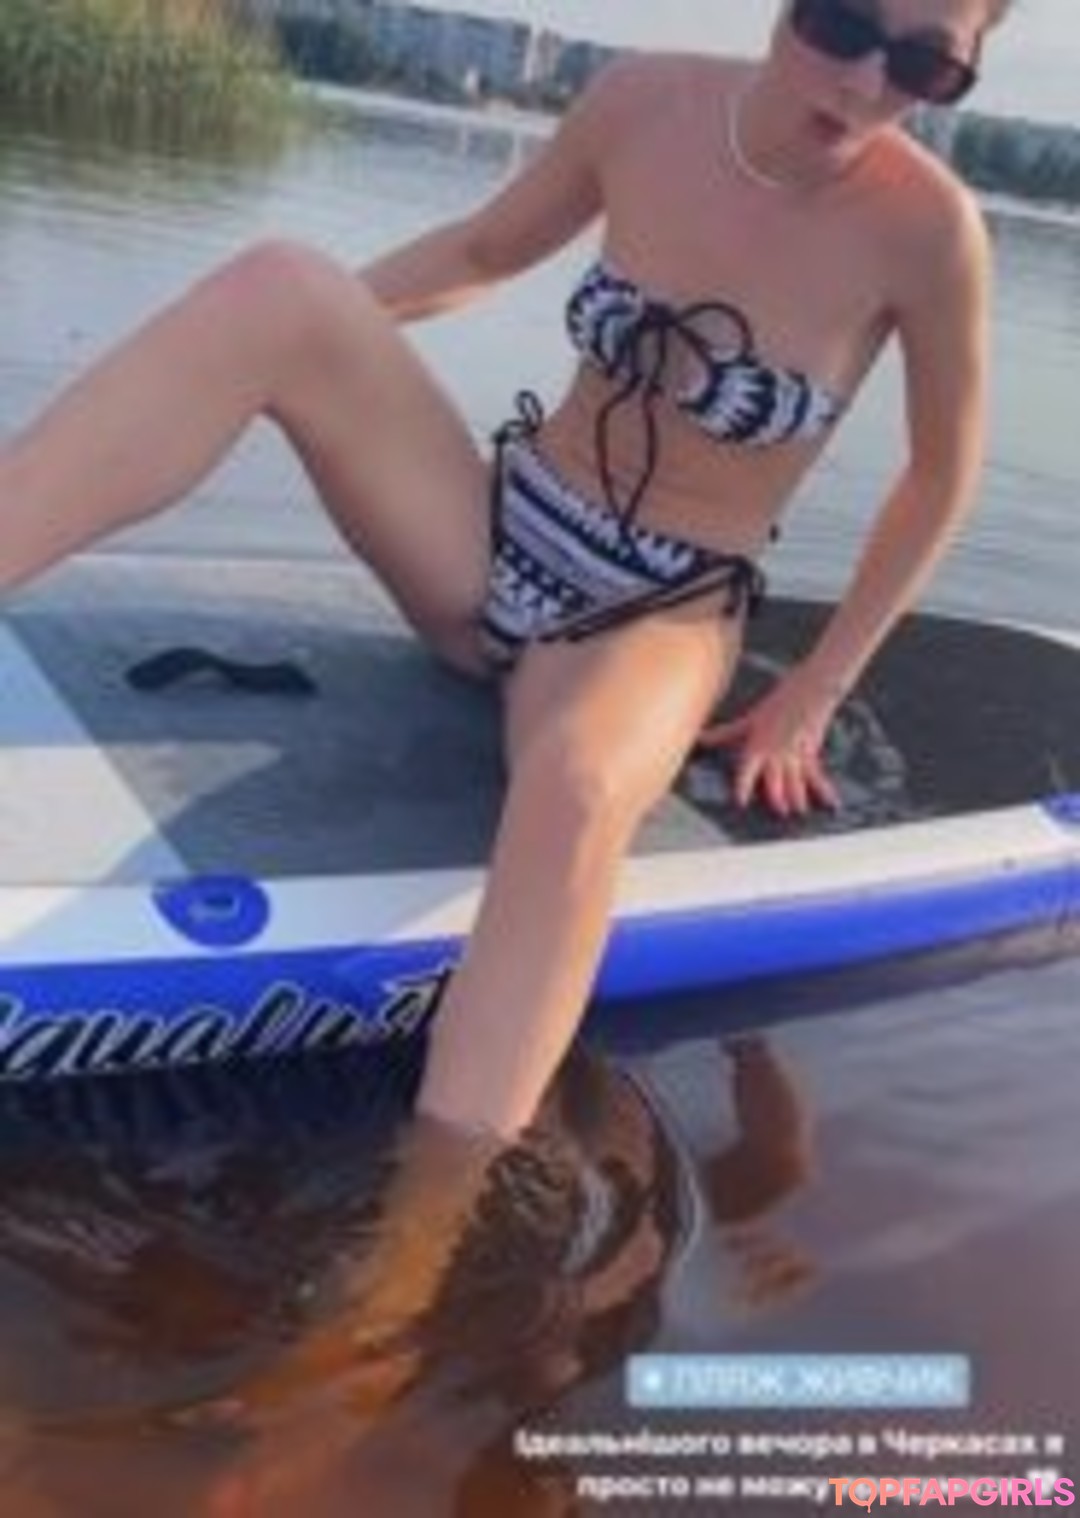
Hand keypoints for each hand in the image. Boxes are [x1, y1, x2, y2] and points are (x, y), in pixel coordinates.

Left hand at [697, 666, 842, 816]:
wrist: (809, 689)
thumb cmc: (778, 703)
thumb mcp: (749, 719)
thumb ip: (725, 734)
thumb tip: (701, 738)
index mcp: (758, 745)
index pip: (747, 770)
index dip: (743, 787)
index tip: (741, 802)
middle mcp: (775, 753)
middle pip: (775, 780)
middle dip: (777, 798)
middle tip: (780, 813)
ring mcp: (794, 754)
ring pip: (795, 781)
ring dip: (798, 798)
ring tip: (799, 811)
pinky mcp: (810, 754)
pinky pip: (817, 776)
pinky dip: (824, 791)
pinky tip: (832, 804)